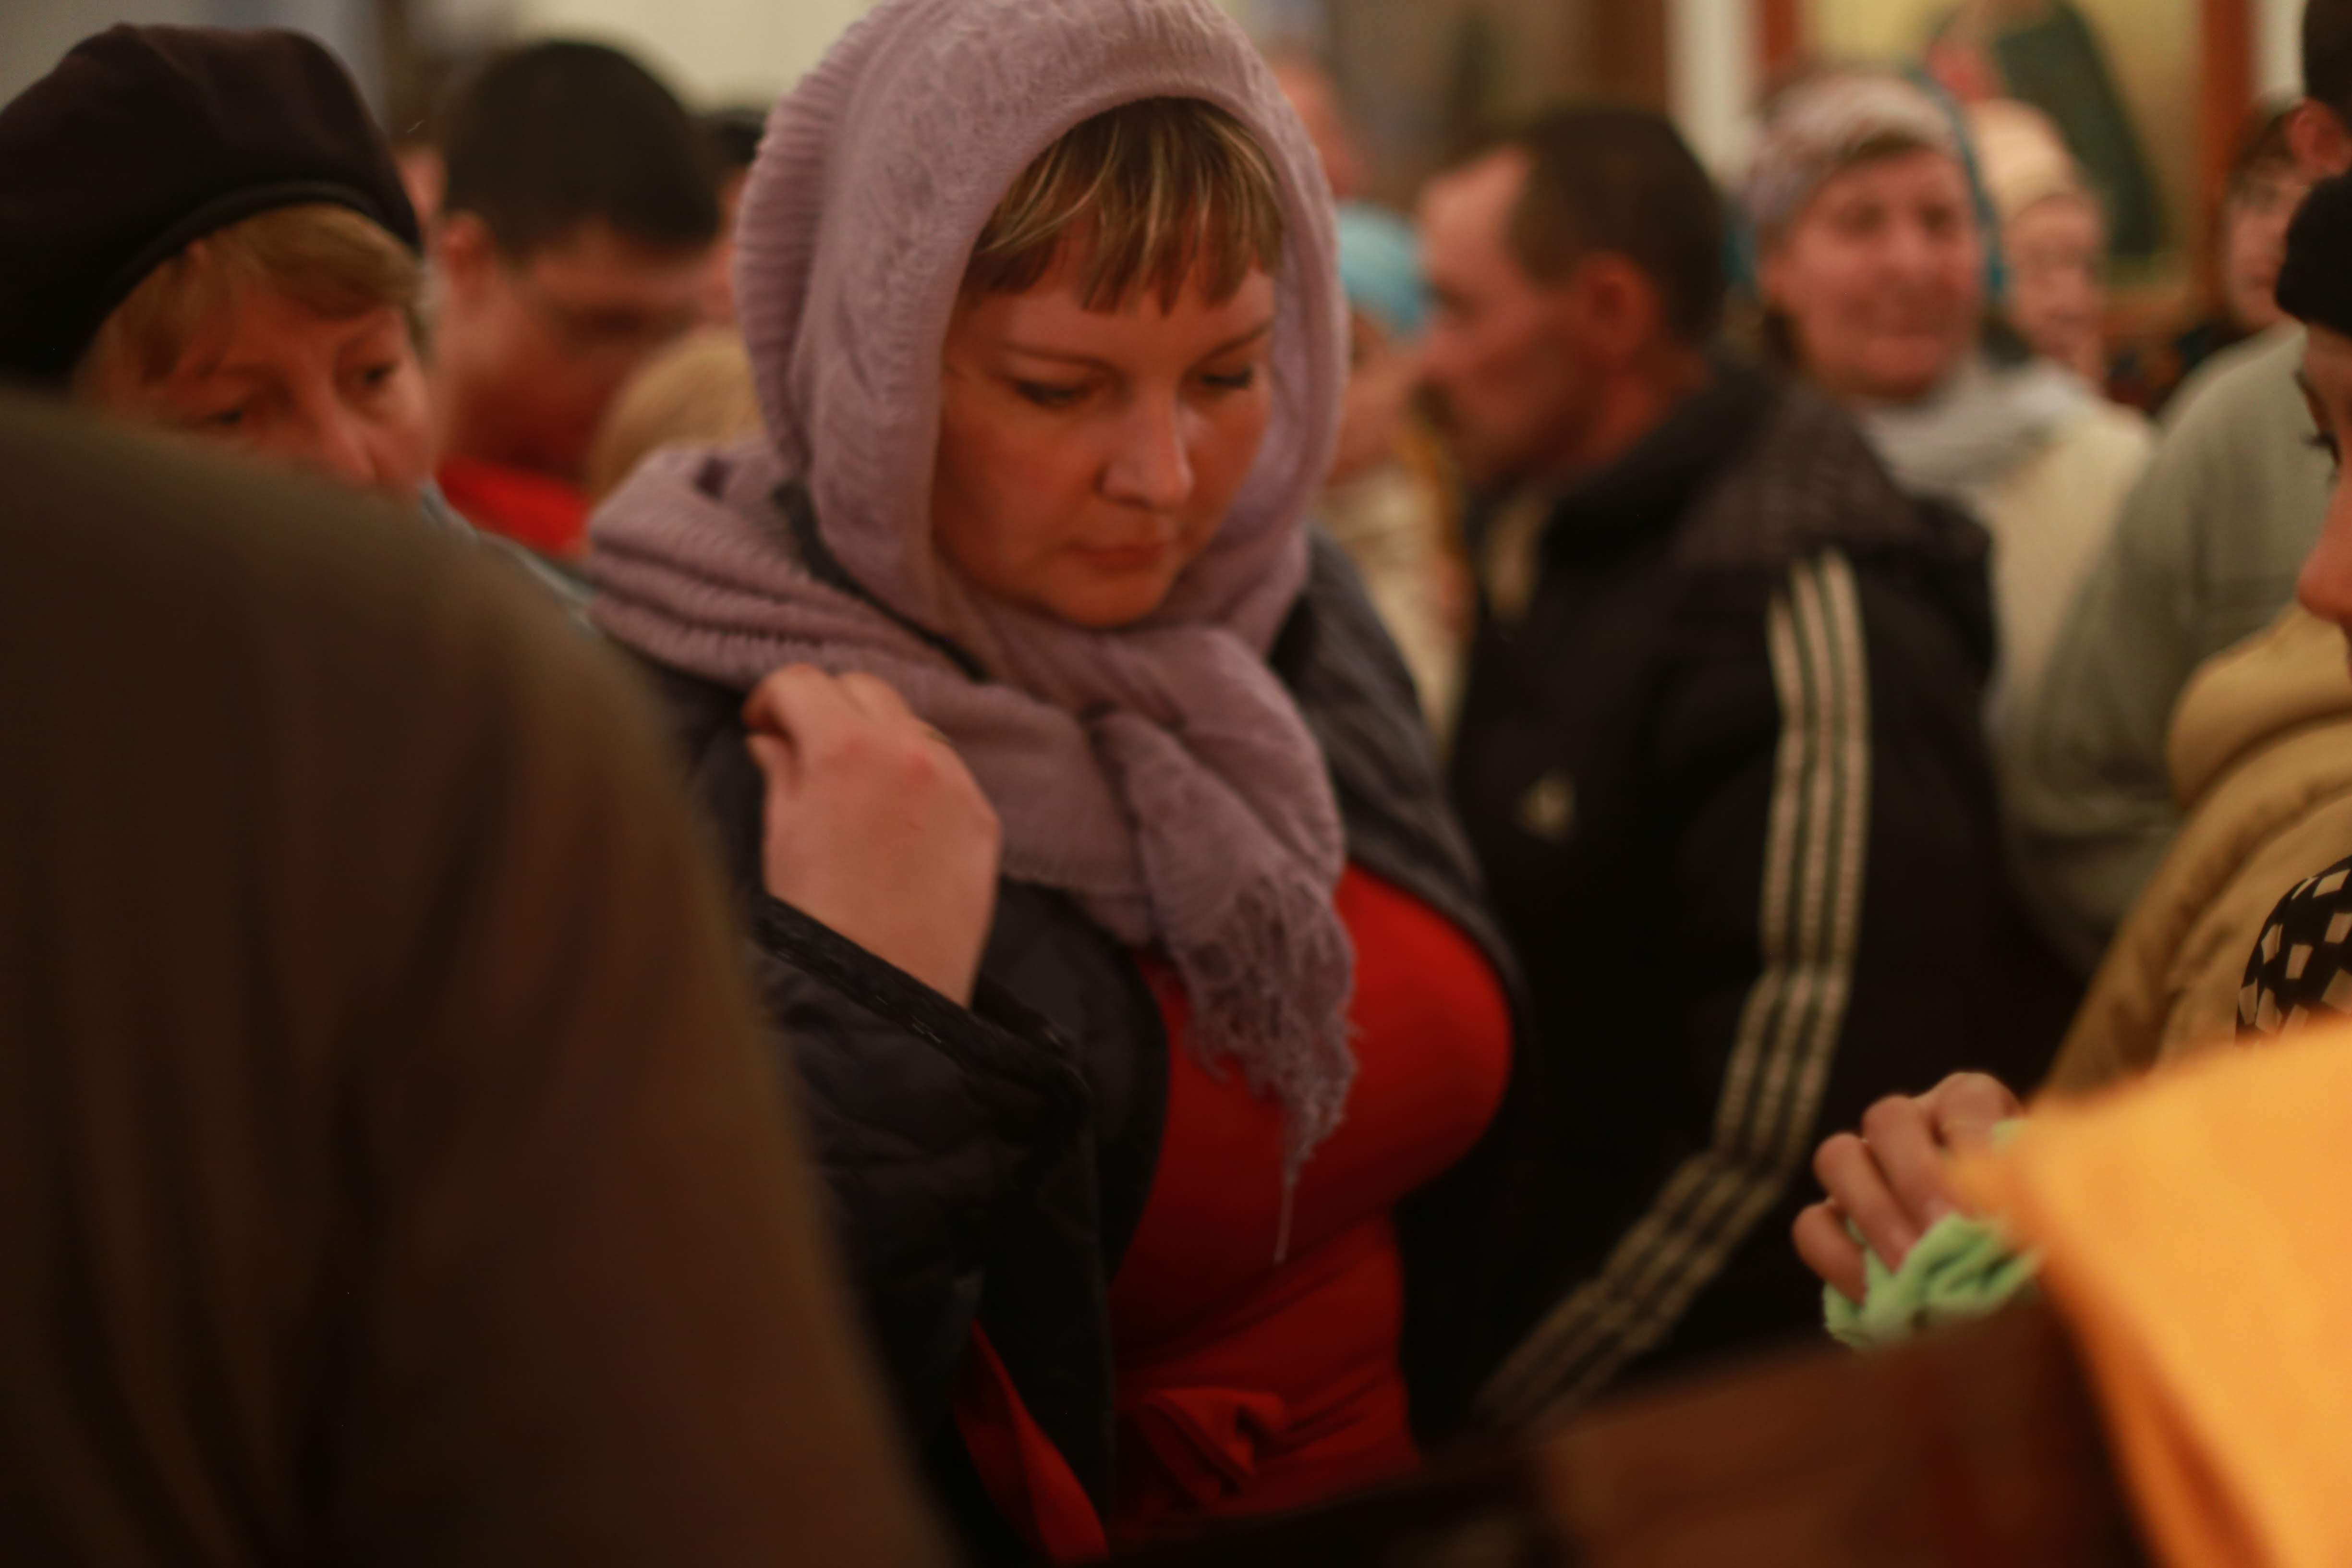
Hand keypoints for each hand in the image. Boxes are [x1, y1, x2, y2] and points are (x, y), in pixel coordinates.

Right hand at [743, 666, 1001, 1004]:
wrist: (884, 991)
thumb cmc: (819, 920)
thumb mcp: (781, 836)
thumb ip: (781, 771)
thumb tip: (773, 739)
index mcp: (845, 747)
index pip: (804, 682)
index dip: (773, 699)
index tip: (763, 726)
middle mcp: (908, 750)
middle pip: (863, 689)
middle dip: (827, 707)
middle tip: (804, 745)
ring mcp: (954, 782)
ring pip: (912, 723)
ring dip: (878, 736)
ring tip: (853, 783)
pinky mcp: (982, 817)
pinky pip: (948, 770)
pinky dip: (919, 775)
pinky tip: (896, 816)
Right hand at [1792, 1072, 2023, 1304]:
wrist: (2000, 1288)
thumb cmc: (2035, 1243)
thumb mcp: (2047, 1218)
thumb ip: (2033, 1214)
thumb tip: (2015, 1230)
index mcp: (1970, 1108)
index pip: (1967, 1099)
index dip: (1979, 1137)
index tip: (2002, 1187)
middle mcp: (1909, 1125)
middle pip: (1888, 1118)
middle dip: (1917, 1177)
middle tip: (1946, 1231)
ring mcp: (1862, 1168)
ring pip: (1838, 1157)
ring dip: (1874, 1213)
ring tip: (1910, 1267)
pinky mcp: (1830, 1219)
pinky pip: (1812, 1224)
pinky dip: (1840, 1258)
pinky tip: (1878, 1296)